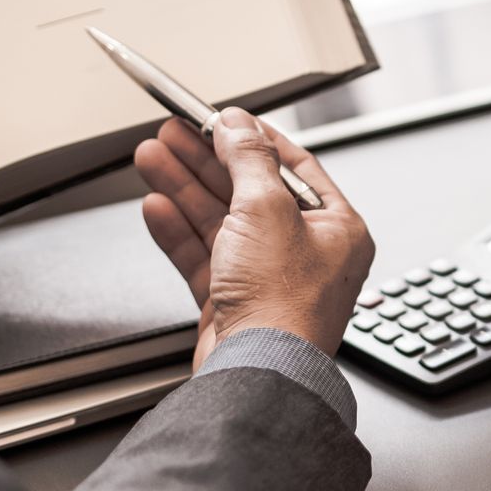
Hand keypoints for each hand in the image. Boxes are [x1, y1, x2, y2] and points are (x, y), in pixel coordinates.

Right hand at [134, 109, 373, 367]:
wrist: (260, 372)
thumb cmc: (285, 307)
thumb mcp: (267, 210)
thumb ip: (249, 160)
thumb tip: (239, 125)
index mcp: (338, 230)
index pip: (295, 168)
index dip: (256, 140)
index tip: (224, 119)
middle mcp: (307, 254)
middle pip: (250, 191)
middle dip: (207, 160)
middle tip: (174, 132)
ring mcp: (269, 279)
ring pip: (221, 221)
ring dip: (184, 187)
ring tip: (152, 155)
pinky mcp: (235, 303)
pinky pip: (204, 257)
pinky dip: (179, 231)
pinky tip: (156, 206)